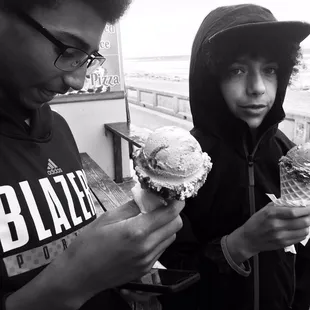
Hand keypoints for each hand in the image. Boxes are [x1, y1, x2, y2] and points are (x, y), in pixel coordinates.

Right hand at [45, 199, 183, 305]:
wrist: (78, 275)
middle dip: (172, 212)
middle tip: (160, 205)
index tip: (174, 193)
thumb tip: (148, 196)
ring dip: (166, 226)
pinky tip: (144, 235)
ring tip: (150, 220)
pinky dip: (159, 238)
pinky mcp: (146, 269)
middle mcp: (147, 247)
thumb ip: (133, 206)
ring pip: (171, 238)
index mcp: (137, 231)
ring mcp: (148, 261)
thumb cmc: (89, 243)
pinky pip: (161, 249)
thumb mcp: (108, 217)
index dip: (177, 201)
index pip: (170, 213)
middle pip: (176, 225)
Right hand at [227, 202, 309, 263]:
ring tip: (306, 221)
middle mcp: (276, 225)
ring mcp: (281, 236)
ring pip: (304, 231)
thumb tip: (294, 202)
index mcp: (271, 214)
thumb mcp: (264, 210)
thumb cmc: (256, 222)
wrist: (248, 238)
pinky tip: (301, 229)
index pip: (294, 211)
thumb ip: (278, 205)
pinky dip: (304, 232)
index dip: (306, 209)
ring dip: (308, 225)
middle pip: (302, 222)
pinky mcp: (284, 244)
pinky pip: (300, 238)